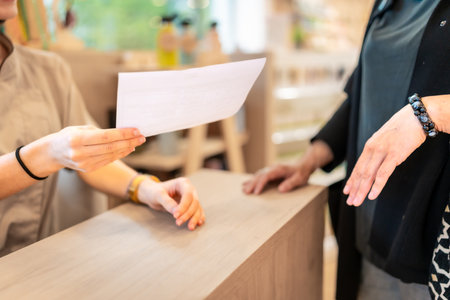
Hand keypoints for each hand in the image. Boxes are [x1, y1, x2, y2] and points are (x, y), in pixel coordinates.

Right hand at [25, 126, 145, 175]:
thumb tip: (122, 133)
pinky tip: (128, 149)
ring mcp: (84, 163)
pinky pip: (108, 161)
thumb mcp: (79, 129)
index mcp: (77, 139)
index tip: (136, 130)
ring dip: (127, 148)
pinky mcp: (88, 169)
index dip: (122, 134)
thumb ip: (99, 131)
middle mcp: (80, 153)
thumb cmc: (68, 136)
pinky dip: (120, 154)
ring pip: (111, 155)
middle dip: (129, 141)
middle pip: (111, 147)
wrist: (53, 153)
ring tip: (138, 142)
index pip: (105, 137)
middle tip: (142, 137)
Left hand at [138, 177, 204, 230]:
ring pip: (197, 208)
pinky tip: (198, 223)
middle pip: (194, 202)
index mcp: (183, 183)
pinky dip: (198, 217)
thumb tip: (176, 212)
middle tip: (178, 223)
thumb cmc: (154, 191)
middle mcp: (190, 189)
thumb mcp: (158, 195)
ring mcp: (191, 197)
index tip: (175, 216)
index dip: (183, 206)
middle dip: (188, 214)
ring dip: (194, 218)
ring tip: (190, 227)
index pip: (188, 195)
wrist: (153, 193)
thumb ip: (167, 202)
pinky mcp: (190, 204)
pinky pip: (197, 211)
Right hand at [242, 163, 312, 194]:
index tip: (256, 193)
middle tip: (246, 192)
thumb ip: (290, 183)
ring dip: (250, 182)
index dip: (260, 184)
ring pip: (258, 175)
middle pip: (259, 175)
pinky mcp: (270, 173)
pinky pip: (260, 176)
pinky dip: (253, 180)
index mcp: (279, 169)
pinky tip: (246, 184)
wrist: (303, 165)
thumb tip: (280, 189)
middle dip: (252, 184)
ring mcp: (271, 170)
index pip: (266, 176)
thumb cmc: (301, 173)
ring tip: (243, 190)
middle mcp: (273, 168)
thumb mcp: (299, 178)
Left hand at [344, 104, 425, 205]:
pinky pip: (383, 174)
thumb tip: (374, 162)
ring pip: (368, 175)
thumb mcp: (384, 139)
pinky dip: (377, 186)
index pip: (358, 167)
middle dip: (354, 189)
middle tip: (350, 202)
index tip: (347, 191)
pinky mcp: (394, 155)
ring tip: (357, 202)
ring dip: (362, 190)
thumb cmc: (402, 129)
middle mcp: (372, 149)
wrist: (415, 117)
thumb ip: (378, 151)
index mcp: (369, 146)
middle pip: (360, 173)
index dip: (351, 180)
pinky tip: (372, 195)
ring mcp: (382, 152)